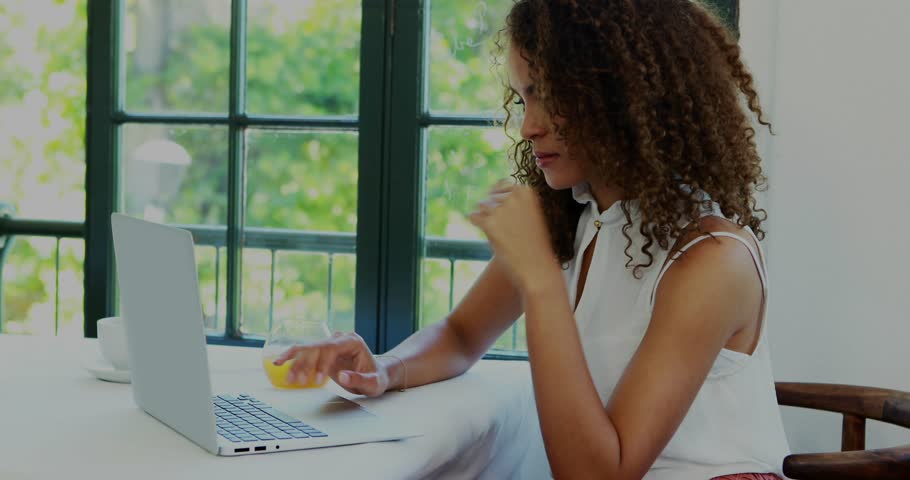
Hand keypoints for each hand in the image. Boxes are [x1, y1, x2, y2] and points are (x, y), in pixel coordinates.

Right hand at [272, 332, 389, 396]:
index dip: (323, 362)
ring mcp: (330, 344)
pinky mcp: (322, 352)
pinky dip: (292, 357)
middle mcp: (339, 339)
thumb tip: (343, 376)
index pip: (333, 347)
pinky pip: (305, 353)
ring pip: (308, 349)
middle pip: (317, 347)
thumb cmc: (376, 378)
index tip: (318, 379)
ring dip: (296, 362)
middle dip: (305, 363)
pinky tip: (278, 362)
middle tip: (298, 381)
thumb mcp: (373, 383)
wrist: (375, 374)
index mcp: (352, 341)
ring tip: (289, 378)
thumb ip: (359, 379)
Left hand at [469, 181, 560, 292]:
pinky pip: (473, 217)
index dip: (501, 200)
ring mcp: (501, 209)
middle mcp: (514, 196)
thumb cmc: (534, 243)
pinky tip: (490, 234)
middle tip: (506, 229)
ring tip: (500, 232)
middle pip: (490, 196)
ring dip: (486, 218)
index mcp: (527, 191)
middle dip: (493, 210)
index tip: (507, 215)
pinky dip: (477, 224)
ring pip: (481, 206)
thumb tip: (493, 187)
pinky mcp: (489, 223)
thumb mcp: (530, 214)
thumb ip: (514, 200)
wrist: (537, 268)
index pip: (503, 185)